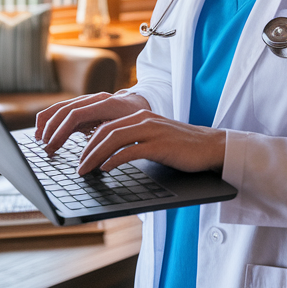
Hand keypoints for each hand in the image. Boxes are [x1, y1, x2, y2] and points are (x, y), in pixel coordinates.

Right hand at [35, 92, 150, 153]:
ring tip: (39, 139)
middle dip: (51, 129)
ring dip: (48, 123)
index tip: (52, 146)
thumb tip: (97, 160)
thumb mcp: (131, 131)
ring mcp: (88, 100)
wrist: (143, 102)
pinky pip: (64, 110)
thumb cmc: (139, 120)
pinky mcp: (84, 106)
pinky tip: (45, 131)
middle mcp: (94, 99)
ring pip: (61, 107)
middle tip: (44, 147)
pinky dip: (52, 120)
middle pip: (65, 110)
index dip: (61, 131)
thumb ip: (114, 142)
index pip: (76, 115)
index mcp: (106, 104)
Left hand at [77, 110, 225, 175]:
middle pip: (105, 131)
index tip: (78, 156)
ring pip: (113, 139)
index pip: (105, 125)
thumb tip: (109, 156)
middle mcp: (143, 119)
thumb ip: (133, 141)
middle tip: (77, 167)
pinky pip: (130, 150)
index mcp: (139, 116)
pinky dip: (114, 160)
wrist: (210, 147)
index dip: (88, 141)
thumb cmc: (181, 147)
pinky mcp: (160, 145)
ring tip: (85, 170)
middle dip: (86, 150)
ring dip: (95, 156)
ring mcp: (151, 131)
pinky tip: (105, 169)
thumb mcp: (153, 139)